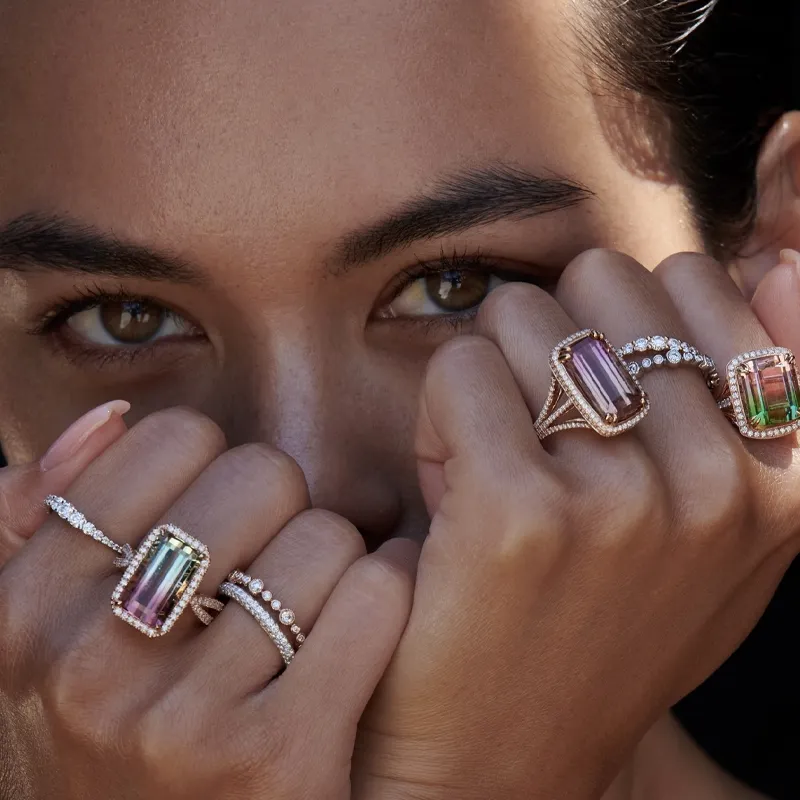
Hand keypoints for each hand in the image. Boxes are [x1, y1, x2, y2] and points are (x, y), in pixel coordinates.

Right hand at [0, 407, 414, 798]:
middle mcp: (93, 663)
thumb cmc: (123, 733)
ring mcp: (184, 720)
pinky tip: (368, 628)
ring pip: (325, 537)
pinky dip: (388, 595)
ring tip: (310, 614)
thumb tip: (113, 417)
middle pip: (262, 476)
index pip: (176, 438)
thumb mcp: (45, 637)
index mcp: (29, 609)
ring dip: (337, 566)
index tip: (223, 522)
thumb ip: (41, 520)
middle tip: (272, 570)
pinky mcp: (279, 760)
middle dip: (283, 512)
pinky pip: (373, 599)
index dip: (219, 470)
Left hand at [353, 250, 799, 799]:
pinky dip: (436, 416)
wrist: (496, 755)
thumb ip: (758, 401)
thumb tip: (778, 262)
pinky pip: (458, 370)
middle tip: (539, 439)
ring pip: (520, 313)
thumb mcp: (705, 525)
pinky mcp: (521, 516)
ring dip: (492, 378)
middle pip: (598, 278)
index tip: (602, 410)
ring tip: (497, 469)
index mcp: (784, 476)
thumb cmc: (589, 621)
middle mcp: (723, 486)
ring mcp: (627, 502)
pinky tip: (446, 489)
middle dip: (553, 342)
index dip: (617, 329)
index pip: (695, 280)